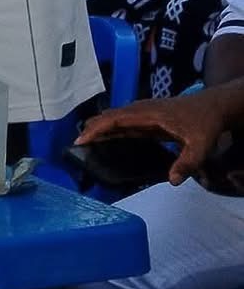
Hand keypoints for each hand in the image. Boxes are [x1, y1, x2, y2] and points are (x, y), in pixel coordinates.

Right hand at [77, 89, 233, 184]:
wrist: (211, 106)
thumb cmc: (204, 124)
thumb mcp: (200, 146)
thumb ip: (186, 163)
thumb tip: (171, 181)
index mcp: (147, 114)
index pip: (115, 119)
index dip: (97, 128)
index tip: (81, 139)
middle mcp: (140, 110)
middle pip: (109, 117)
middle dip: (92, 129)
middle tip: (77, 146)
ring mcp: (142, 113)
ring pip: (114, 118)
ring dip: (99, 129)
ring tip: (85, 144)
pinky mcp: (146, 118)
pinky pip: (123, 122)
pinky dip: (110, 130)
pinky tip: (107, 141)